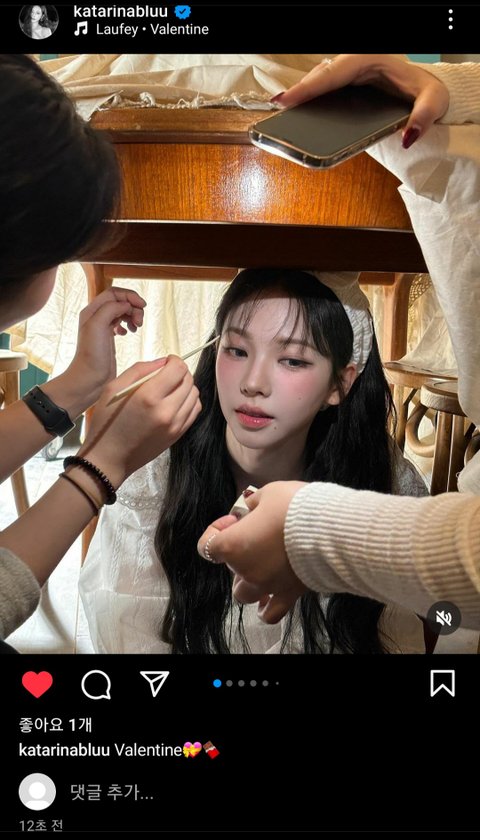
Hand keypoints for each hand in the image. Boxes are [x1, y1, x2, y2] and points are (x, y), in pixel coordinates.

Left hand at [64, 287, 146, 408]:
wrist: (90, 379)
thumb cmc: (91, 356)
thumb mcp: (98, 326)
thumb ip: (111, 309)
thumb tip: (126, 305)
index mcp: (92, 311)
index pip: (114, 293)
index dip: (130, 296)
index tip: (142, 306)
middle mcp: (96, 317)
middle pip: (120, 301)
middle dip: (134, 308)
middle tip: (139, 322)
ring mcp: (102, 327)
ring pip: (122, 312)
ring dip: (133, 316)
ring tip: (137, 327)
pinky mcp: (108, 338)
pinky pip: (121, 323)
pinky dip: (129, 324)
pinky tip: (129, 332)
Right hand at [79, 355, 200, 486]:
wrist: (109, 458)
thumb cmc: (107, 422)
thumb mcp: (114, 388)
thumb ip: (140, 370)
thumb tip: (162, 362)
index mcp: (149, 396)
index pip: (178, 369)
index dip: (174, 360)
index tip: (167, 362)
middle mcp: (166, 411)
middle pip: (189, 380)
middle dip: (180, 373)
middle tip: (166, 375)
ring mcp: (175, 425)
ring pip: (194, 395)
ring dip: (185, 387)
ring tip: (169, 389)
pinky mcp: (178, 434)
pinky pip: (194, 411)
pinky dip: (188, 402)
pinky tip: (174, 402)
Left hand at [197, 481, 307, 623]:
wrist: (330, 527)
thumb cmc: (295, 507)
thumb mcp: (268, 492)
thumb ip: (253, 504)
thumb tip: (250, 508)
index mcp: (234, 546)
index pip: (207, 546)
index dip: (218, 530)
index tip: (236, 519)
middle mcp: (246, 571)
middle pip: (229, 568)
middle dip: (238, 552)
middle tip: (258, 535)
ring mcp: (267, 586)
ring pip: (244, 595)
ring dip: (247, 581)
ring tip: (263, 565)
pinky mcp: (289, 594)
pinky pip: (271, 614)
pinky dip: (266, 608)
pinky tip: (269, 599)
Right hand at [274, 54, 448, 147]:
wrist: (429, 90)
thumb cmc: (430, 93)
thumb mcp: (435, 102)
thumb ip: (424, 117)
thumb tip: (408, 137)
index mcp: (374, 59)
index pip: (337, 71)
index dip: (311, 85)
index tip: (290, 98)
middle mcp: (359, 62)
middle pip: (323, 74)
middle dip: (301, 90)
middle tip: (279, 106)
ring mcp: (352, 73)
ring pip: (321, 79)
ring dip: (303, 93)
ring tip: (283, 110)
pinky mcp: (349, 84)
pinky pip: (325, 87)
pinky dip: (311, 97)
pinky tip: (298, 113)